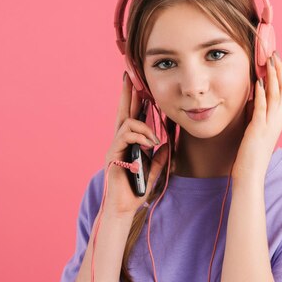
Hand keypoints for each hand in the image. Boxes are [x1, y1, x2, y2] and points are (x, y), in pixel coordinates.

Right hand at [103, 73, 168, 215]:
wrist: (125, 207)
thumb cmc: (137, 190)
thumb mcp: (154, 169)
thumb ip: (159, 156)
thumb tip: (167, 144)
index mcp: (131, 142)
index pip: (133, 115)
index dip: (136, 99)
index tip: (140, 84)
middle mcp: (121, 140)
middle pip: (124, 110)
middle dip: (127, 92)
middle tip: (128, 74)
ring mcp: (116, 146)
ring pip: (127, 122)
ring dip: (144, 126)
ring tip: (154, 139)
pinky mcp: (113, 153)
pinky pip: (126, 135)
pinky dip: (140, 136)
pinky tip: (149, 144)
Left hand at [231, 51, 281, 182]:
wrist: (251, 176)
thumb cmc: (250, 155)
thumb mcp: (255, 129)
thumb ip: (256, 114)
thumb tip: (252, 97)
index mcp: (277, 120)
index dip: (280, 75)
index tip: (275, 60)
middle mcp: (277, 120)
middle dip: (279, 70)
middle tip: (275, 53)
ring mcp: (269, 125)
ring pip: (275, 95)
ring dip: (272, 77)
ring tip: (269, 61)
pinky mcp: (258, 130)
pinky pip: (262, 108)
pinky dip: (261, 94)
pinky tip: (258, 82)